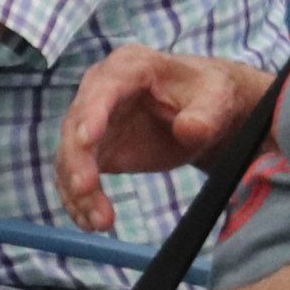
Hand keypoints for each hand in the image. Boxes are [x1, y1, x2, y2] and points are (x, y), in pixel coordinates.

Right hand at [55, 47, 272, 228]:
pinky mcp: (94, 150)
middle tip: (86, 190)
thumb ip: (206, 114)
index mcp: (130, 66)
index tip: (87, 141)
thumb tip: (190, 130)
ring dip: (78, 190)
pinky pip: (76, 175)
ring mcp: (92, 121)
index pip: (104, 88)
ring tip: (99, 222)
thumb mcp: (217, 100)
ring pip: (71, 156)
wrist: (205, 110)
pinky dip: (79, 201)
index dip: (92, 114)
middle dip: (78, 161)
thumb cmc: (209, 95)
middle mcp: (100, 90)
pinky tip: (90, 222)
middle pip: (76, 126)